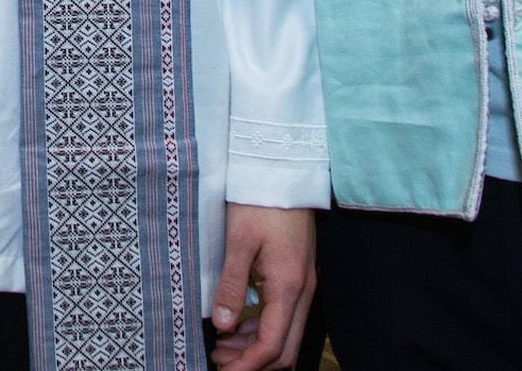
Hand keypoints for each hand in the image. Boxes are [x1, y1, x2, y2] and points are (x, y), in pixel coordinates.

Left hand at [210, 203, 314, 370]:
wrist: (284, 170)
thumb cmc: (259, 201)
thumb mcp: (239, 242)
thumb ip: (232, 286)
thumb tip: (223, 325)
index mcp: (289, 286)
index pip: (273, 345)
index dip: (248, 366)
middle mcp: (302, 291)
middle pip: (285, 348)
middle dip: (253, 363)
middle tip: (219, 361)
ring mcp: (303, 284)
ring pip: (285, 334)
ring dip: (256, 348)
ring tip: (222, 347)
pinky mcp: (297, 276)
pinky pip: (284, 316)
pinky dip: (263, 329)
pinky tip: (239, 326)